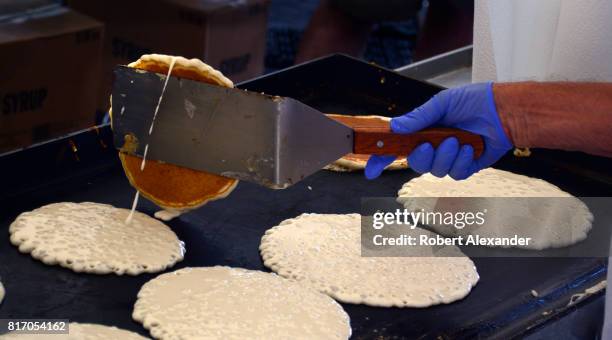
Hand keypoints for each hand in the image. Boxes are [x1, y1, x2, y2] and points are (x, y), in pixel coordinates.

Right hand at [365, 82, 511, 179]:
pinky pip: (455, 173)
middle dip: (421, 157)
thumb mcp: (442, 103)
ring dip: (445, 156)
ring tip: (458, 139)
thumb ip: (418, 117)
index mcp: (423, 131)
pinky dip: (461, 160)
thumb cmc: (476, 101)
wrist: (504, 110)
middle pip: (415, 164)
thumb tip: (395, 127)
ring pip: (436, 171)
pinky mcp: (466, 167)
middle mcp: (434, 147)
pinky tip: (470, 147)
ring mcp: (449, 158)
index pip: (396, 148)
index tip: (371, 170)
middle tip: (429, 145)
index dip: (381, 159)